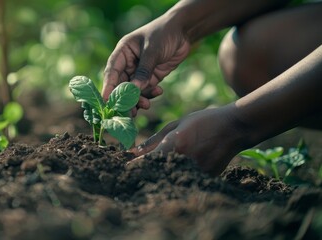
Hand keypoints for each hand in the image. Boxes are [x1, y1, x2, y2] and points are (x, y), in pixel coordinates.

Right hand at [102, 13, 190, 115]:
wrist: (184, 32)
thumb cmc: (164, 33)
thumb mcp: (153, 51)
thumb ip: (144, 70)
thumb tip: (134, 90)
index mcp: (123, 52)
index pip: (112, 72)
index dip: (108, 87)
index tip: (106, 102)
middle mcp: (128, 63)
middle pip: (121, 85)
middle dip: (125, 99)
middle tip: (128, 112)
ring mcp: (139, 71)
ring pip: (134, 91)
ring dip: (139, 99)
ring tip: (146, 105)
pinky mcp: (151, 77)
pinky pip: (147, 90)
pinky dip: (151, 94)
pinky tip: (159, 91)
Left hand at [129, 106, 248, 174]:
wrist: (234, 128)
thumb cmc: (203, 121)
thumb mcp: (176, 125)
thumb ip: (155, 140)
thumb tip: (134, 152)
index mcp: (174, 145)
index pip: (146, 161)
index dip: (132, 166)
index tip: (123, 168)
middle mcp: (183, 160)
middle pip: (155, 173)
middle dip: (143, 173)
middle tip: (133, 173)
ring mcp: (195, 170)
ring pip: (169, 178)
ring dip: (159, 176)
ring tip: (152, 172)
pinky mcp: (205, 177)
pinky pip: (184, 179)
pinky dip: (175, 177)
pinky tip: (172, 172)